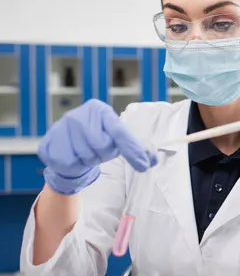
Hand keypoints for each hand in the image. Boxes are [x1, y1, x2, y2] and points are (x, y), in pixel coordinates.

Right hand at [38, 99, 157, 194]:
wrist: (65, 144)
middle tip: (99, 151)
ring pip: (86, 157)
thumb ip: (135, 148)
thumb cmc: (97, 139)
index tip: (145, 166)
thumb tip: (154, 159)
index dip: (133, 150)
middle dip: (104, 154)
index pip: (120, 132)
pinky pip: (69, 164)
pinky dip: (75, 166)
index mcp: (99, 109)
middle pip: (102, 147)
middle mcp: (78, 115)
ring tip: (85, 153)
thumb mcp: (116, 138)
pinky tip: (72, 157)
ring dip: (89, 161)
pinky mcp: (48, 142)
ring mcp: (60, 127)